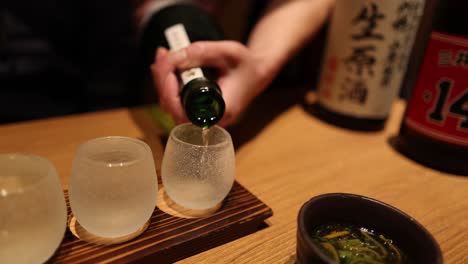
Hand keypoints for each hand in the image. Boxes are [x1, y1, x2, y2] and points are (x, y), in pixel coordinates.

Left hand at [150, 41, 270, 126]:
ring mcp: (204, 118)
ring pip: (173, 106)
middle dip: (162, 80)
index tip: (168, 69)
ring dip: (163, 80)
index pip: (185, 112)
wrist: (258, 73)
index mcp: (221, 110)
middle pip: (174, 109)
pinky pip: (178, 101)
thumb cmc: (247, 64)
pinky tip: (169, 64)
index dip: (170, 93)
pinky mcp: (199, 112)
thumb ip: (202, 52)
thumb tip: (172, 57)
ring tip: (164, 55)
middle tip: (162, 54)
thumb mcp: (228, 51)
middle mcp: (211, 120)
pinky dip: (169, 83)